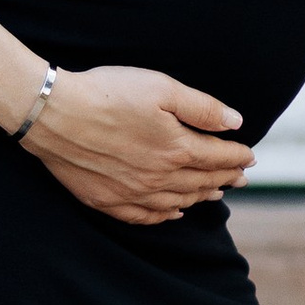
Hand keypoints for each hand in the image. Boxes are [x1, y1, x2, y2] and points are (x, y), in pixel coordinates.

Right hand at [23, 63, 252, 223]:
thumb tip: (235, 122)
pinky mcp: (108, 201)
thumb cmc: (107, 94)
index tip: (250, 156)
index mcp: (176, 148)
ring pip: (178, 202)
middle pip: (201, 182)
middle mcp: (160, 177)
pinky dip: (166, 216)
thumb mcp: (161, 88)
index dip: (237, 156)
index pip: (218, 156)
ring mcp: (133, 193)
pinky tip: (174, 213)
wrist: (54, 115)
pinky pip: (146, 217)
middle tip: (240, 177)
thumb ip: (201, 107)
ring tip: (216, 194)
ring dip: (201, 197)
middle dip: (225, 178)